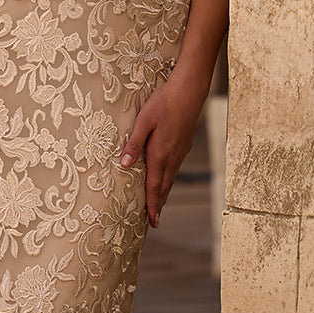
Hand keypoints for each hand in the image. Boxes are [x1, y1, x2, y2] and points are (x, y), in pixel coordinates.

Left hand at [119, 69, 208, 227]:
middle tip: (154, 222)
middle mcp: (172, 157)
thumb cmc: (163, 103)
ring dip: (164, 194)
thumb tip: (124, 165)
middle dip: (158, 205)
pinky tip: (166, 180)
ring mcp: (180, 151)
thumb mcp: (143, 121)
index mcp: (160, 154)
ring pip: (171, 178)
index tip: (152, 222)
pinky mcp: (184, 145)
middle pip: (164, 187)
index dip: (152, 205)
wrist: (189, 90)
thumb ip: (133, 144)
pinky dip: (169, 180)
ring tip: (158, 206)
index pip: (154, 186)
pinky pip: (175, 169)